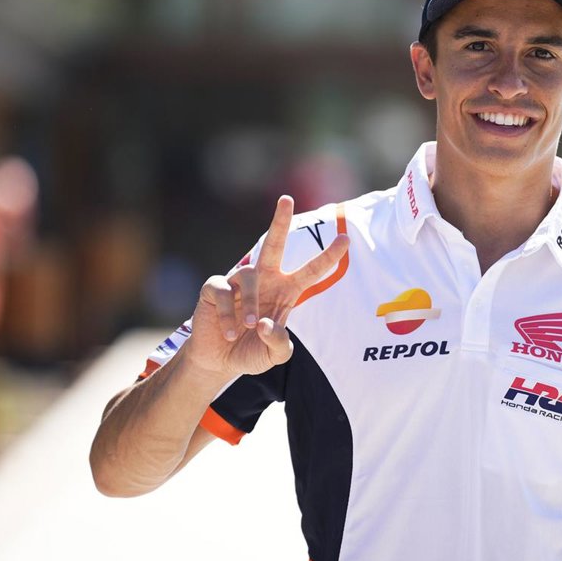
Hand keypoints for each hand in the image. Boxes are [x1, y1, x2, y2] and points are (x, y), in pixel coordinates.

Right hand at [186, 196, 347, 377]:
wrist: (219, 361)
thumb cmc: (252, 351)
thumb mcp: (275, 355)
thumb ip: (279, 344)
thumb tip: (266, 324)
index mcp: (285, 291)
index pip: (311, 271)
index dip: (328, 256)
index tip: (347, 240)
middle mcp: (264, 279)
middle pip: (274, 244)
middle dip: (280, 221)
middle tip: (286, 199)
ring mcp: (238, 281)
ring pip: (248, 278)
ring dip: (251, 304)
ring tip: (249, 327)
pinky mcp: (215, 288)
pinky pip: (224, 292)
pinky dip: (228, 314)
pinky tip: (229, 332)